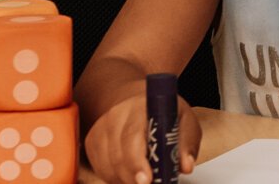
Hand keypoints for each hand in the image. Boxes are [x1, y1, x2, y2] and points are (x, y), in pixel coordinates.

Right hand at [83, 89, 199, 183]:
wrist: (136, 101)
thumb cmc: (163, 113)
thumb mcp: (184, 119)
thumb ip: (187, 142)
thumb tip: (186, 165)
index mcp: (140, 107)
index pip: (133, 137)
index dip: (138, 162)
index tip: (146, 180)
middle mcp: (115, 116)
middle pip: (118, 156)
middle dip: (134, 177)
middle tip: (151, 183)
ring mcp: (100, 129)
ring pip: (109, 167)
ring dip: (127, 179)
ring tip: (145, 176)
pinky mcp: (91, 142)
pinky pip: (101, 170)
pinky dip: (117, 177)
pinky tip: (131, 173)